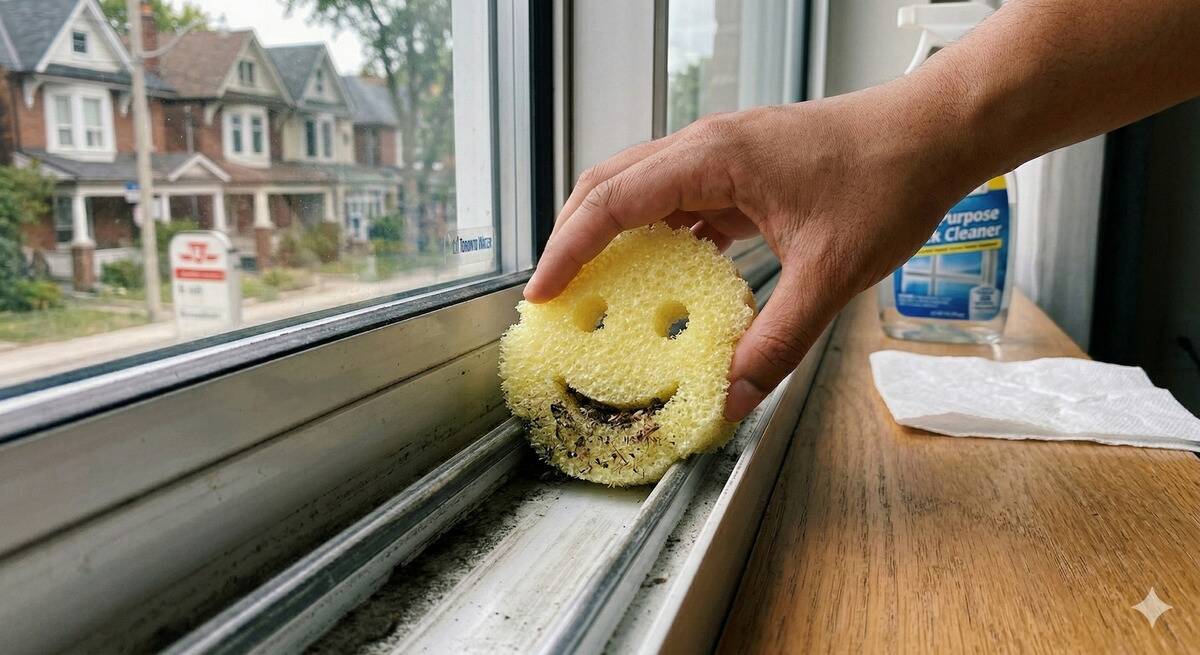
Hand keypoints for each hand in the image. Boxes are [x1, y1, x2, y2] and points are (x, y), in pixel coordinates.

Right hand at [525, 76, 986, 420]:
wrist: (936, 135)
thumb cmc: (888, 180)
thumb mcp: (829, 274)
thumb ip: (777, 341)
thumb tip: (734, 396)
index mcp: (714, 158)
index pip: (612, 201)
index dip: (568, 249)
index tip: (541, 294)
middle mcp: (708, 147)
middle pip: (611, 186)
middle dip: (574, 240)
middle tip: (557, 297)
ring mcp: (724, 154)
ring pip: (643, 190)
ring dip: (614, 236)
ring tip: (600, 292)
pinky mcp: (743, 168)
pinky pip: (682, 201)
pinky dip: (661, 238)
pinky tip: (669, 279)